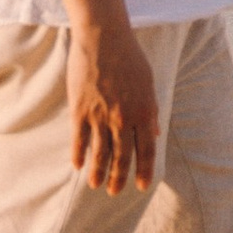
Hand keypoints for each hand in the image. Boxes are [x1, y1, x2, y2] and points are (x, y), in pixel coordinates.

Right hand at [70, 17, 158, 193]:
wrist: (103, 39)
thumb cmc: (130, 58)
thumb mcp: (149, 83)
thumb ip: (151, 111)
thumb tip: (155, 134)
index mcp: (143, 112)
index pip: (146, 149)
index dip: (144, 169)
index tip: (141, 185)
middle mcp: (123, 119)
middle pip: (122, 157)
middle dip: (119, 178)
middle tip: (115, 192)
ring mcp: (100, 116)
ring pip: (100, 153)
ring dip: (98, 172)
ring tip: (95, 185)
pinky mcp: (80, 111)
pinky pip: (79, 139)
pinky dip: (78, 155)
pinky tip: (77, 166)